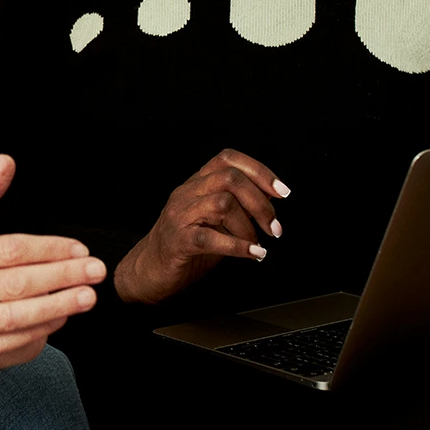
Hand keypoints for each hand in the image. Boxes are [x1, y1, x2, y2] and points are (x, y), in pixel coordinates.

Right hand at [0, 155, 105, 372]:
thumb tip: (7, 162)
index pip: (8, 250)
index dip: (48, 249)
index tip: (78, 250)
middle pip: (15, 284)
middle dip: (61, 277)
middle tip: (95, 272)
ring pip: (14, 319)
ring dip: (56, 308)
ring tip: (85, 298)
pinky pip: (4, 349)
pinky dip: (34, 336)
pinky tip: (56, 322)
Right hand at [114, 149, 288, 304]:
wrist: (148, 270)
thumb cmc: (185, 246)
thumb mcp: (214, 220)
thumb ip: (237, 208)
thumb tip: (270, 203)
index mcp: (196, 184)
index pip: (227, 159)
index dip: (259, 171)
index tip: (281, 192)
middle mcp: (187, 193)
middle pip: (230, 178)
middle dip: (260, 203)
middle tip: (274, 228)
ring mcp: (180, 215)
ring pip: (222, 203)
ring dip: (249, 227)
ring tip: (257, 244)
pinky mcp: (178, 240)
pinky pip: (210, 238)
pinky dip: (238, 246)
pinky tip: (253, 254)